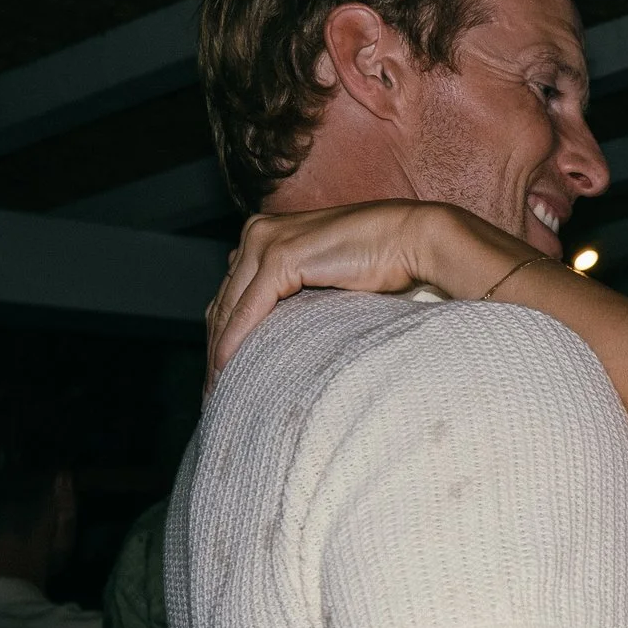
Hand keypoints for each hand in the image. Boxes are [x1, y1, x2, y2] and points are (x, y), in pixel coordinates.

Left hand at [207, 201, 539, 375]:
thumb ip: (301, 301)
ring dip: (220, 353)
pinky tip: (228, 369)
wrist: (415, 239)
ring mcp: (266, 242)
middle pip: (223, 303)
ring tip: (219, 392)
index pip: (232, 295)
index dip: (222, 337)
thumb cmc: (383, 265)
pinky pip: (248, 309)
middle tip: (213, 393)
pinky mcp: (281, 257)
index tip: (221, 376)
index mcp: (266, 236)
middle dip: (215, 351)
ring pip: (229, 308)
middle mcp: (257, 234)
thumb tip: (283, 340)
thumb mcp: (328, 286)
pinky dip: (235, 342)